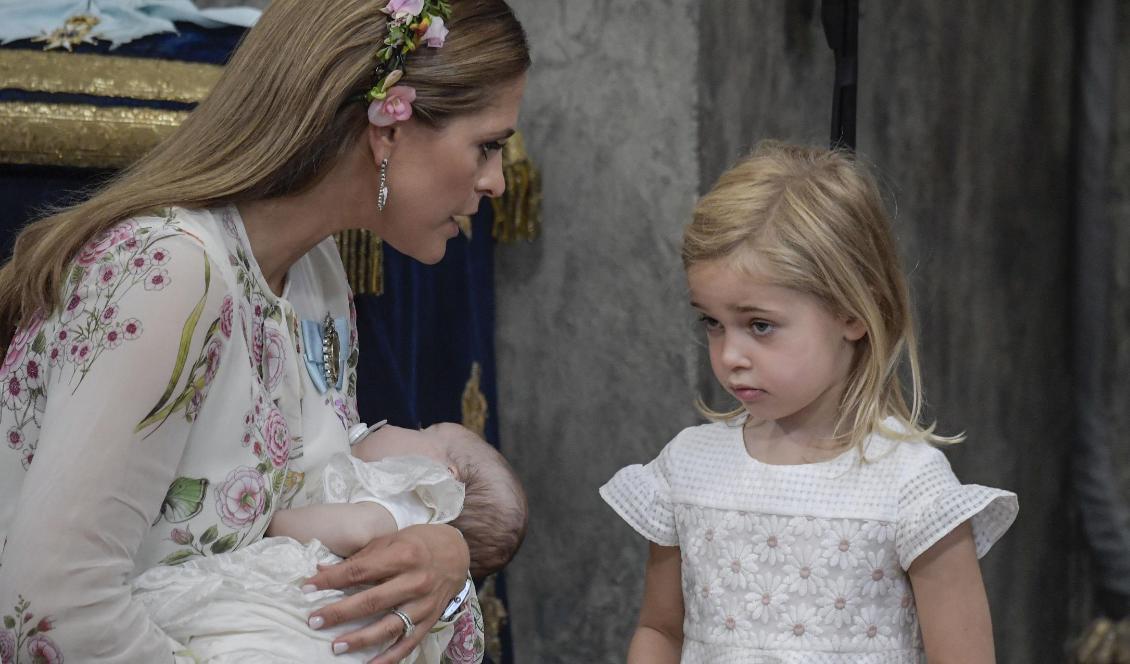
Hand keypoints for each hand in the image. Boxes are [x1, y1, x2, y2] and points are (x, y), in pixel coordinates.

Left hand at [303, 523, 468, 662]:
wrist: (457, 552)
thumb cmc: (418, 542)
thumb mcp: (390, 540)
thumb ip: (359, 558)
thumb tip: (322, 569)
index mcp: (403, 555)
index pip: (360, 571)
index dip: (331, 580)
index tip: (307, 587)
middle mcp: (415, 581)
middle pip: (371, 601)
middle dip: (339, 612)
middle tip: (314, 620)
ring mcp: (424, 603)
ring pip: (389, 626)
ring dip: (360, 639)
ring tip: (336, 646)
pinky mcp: (430, 620)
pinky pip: (408, 643)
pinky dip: (389, 658)